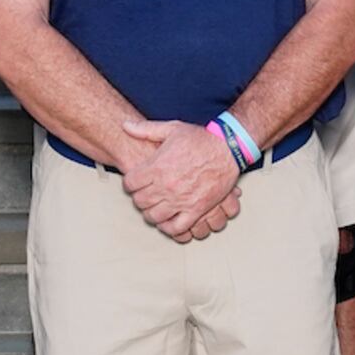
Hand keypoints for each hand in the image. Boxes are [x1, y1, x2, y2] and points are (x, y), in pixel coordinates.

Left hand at [121, 120, 241, 241]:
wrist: (228, 148)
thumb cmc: (201, 139)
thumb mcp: (172, 128)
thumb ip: (146, 129)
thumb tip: (125, 126)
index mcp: (157, 167)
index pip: (130, 183)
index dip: (130, 183)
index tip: (135, 182)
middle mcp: (166, 185)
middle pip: (140, 201)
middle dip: (140, 198)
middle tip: (145, 194)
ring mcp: (181, 200)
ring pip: (154, 217)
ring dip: (151, 213)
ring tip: (155, 207)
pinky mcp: (196, 210)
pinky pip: (177, 228)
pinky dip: (169, 228)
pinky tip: (168, 221)